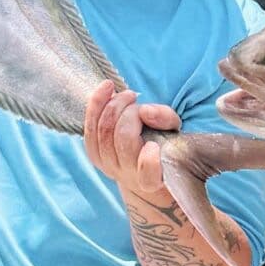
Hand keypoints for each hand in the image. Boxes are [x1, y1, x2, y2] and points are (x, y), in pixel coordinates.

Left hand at [84, 81, 180, 207]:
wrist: (147, 164)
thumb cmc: (166, 145)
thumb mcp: (175, 132)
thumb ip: (166, 119)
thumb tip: (145, 111)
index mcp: (155, 177)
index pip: (148, 176)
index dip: (148, 162)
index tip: (153, 146)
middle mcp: (130, 177)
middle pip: (123, 140)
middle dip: (130, 112)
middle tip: (139, 99)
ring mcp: (109, 167)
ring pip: (103, 132)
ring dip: (114, 105)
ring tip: (129, 95)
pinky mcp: (95, 156)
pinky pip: (89, 129)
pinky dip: (96, 104)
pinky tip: (107, 87)